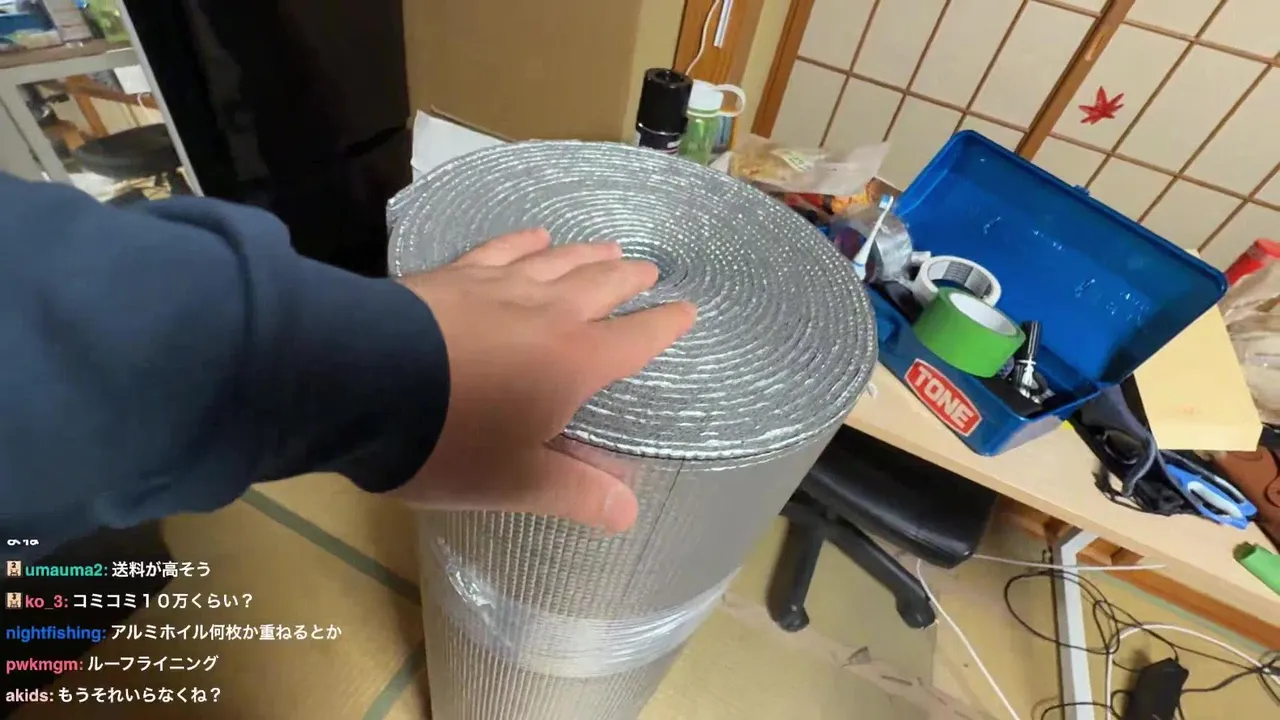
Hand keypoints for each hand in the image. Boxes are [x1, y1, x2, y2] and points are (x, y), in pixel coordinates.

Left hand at [391, 229, 696, 532]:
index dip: (665, 326)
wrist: (362, 382)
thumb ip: (575, 492)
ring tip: (607, 247)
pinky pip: (503, 249)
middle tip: (649, 269)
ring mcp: (501, 286)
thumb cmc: (450, 441)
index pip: (636, 340)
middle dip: (629, 279)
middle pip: (602, 286)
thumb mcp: (515, 481)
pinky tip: (535, 236)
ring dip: (587, 254)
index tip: (687, 311)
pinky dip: (526, 241)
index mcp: (575, 363)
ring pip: (558, 261)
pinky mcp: (456, 275)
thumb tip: (630, 510)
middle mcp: (549, 313)